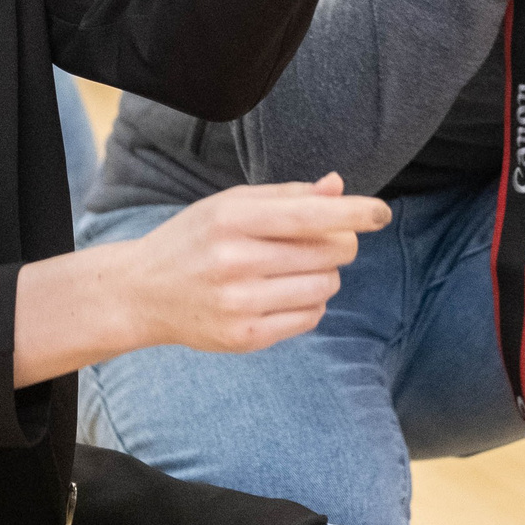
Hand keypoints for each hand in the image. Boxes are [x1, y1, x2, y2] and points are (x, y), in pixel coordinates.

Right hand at [121, 177, 389, 354]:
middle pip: (328, 252)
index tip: (381, 212)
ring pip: (325, 287)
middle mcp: (235, 260)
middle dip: (340, 243)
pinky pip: (310, 318)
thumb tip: (339, 187)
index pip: (309, 215)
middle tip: (323, 241)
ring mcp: (240, 303)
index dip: (353, 213)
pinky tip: (283, 294)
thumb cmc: (195, 239)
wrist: (142, 293)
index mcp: (232, 218)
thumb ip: (287, 196)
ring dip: (325, 275)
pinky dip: (310, 303)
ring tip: (296, 269)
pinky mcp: (245, 337)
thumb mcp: (230, 205)